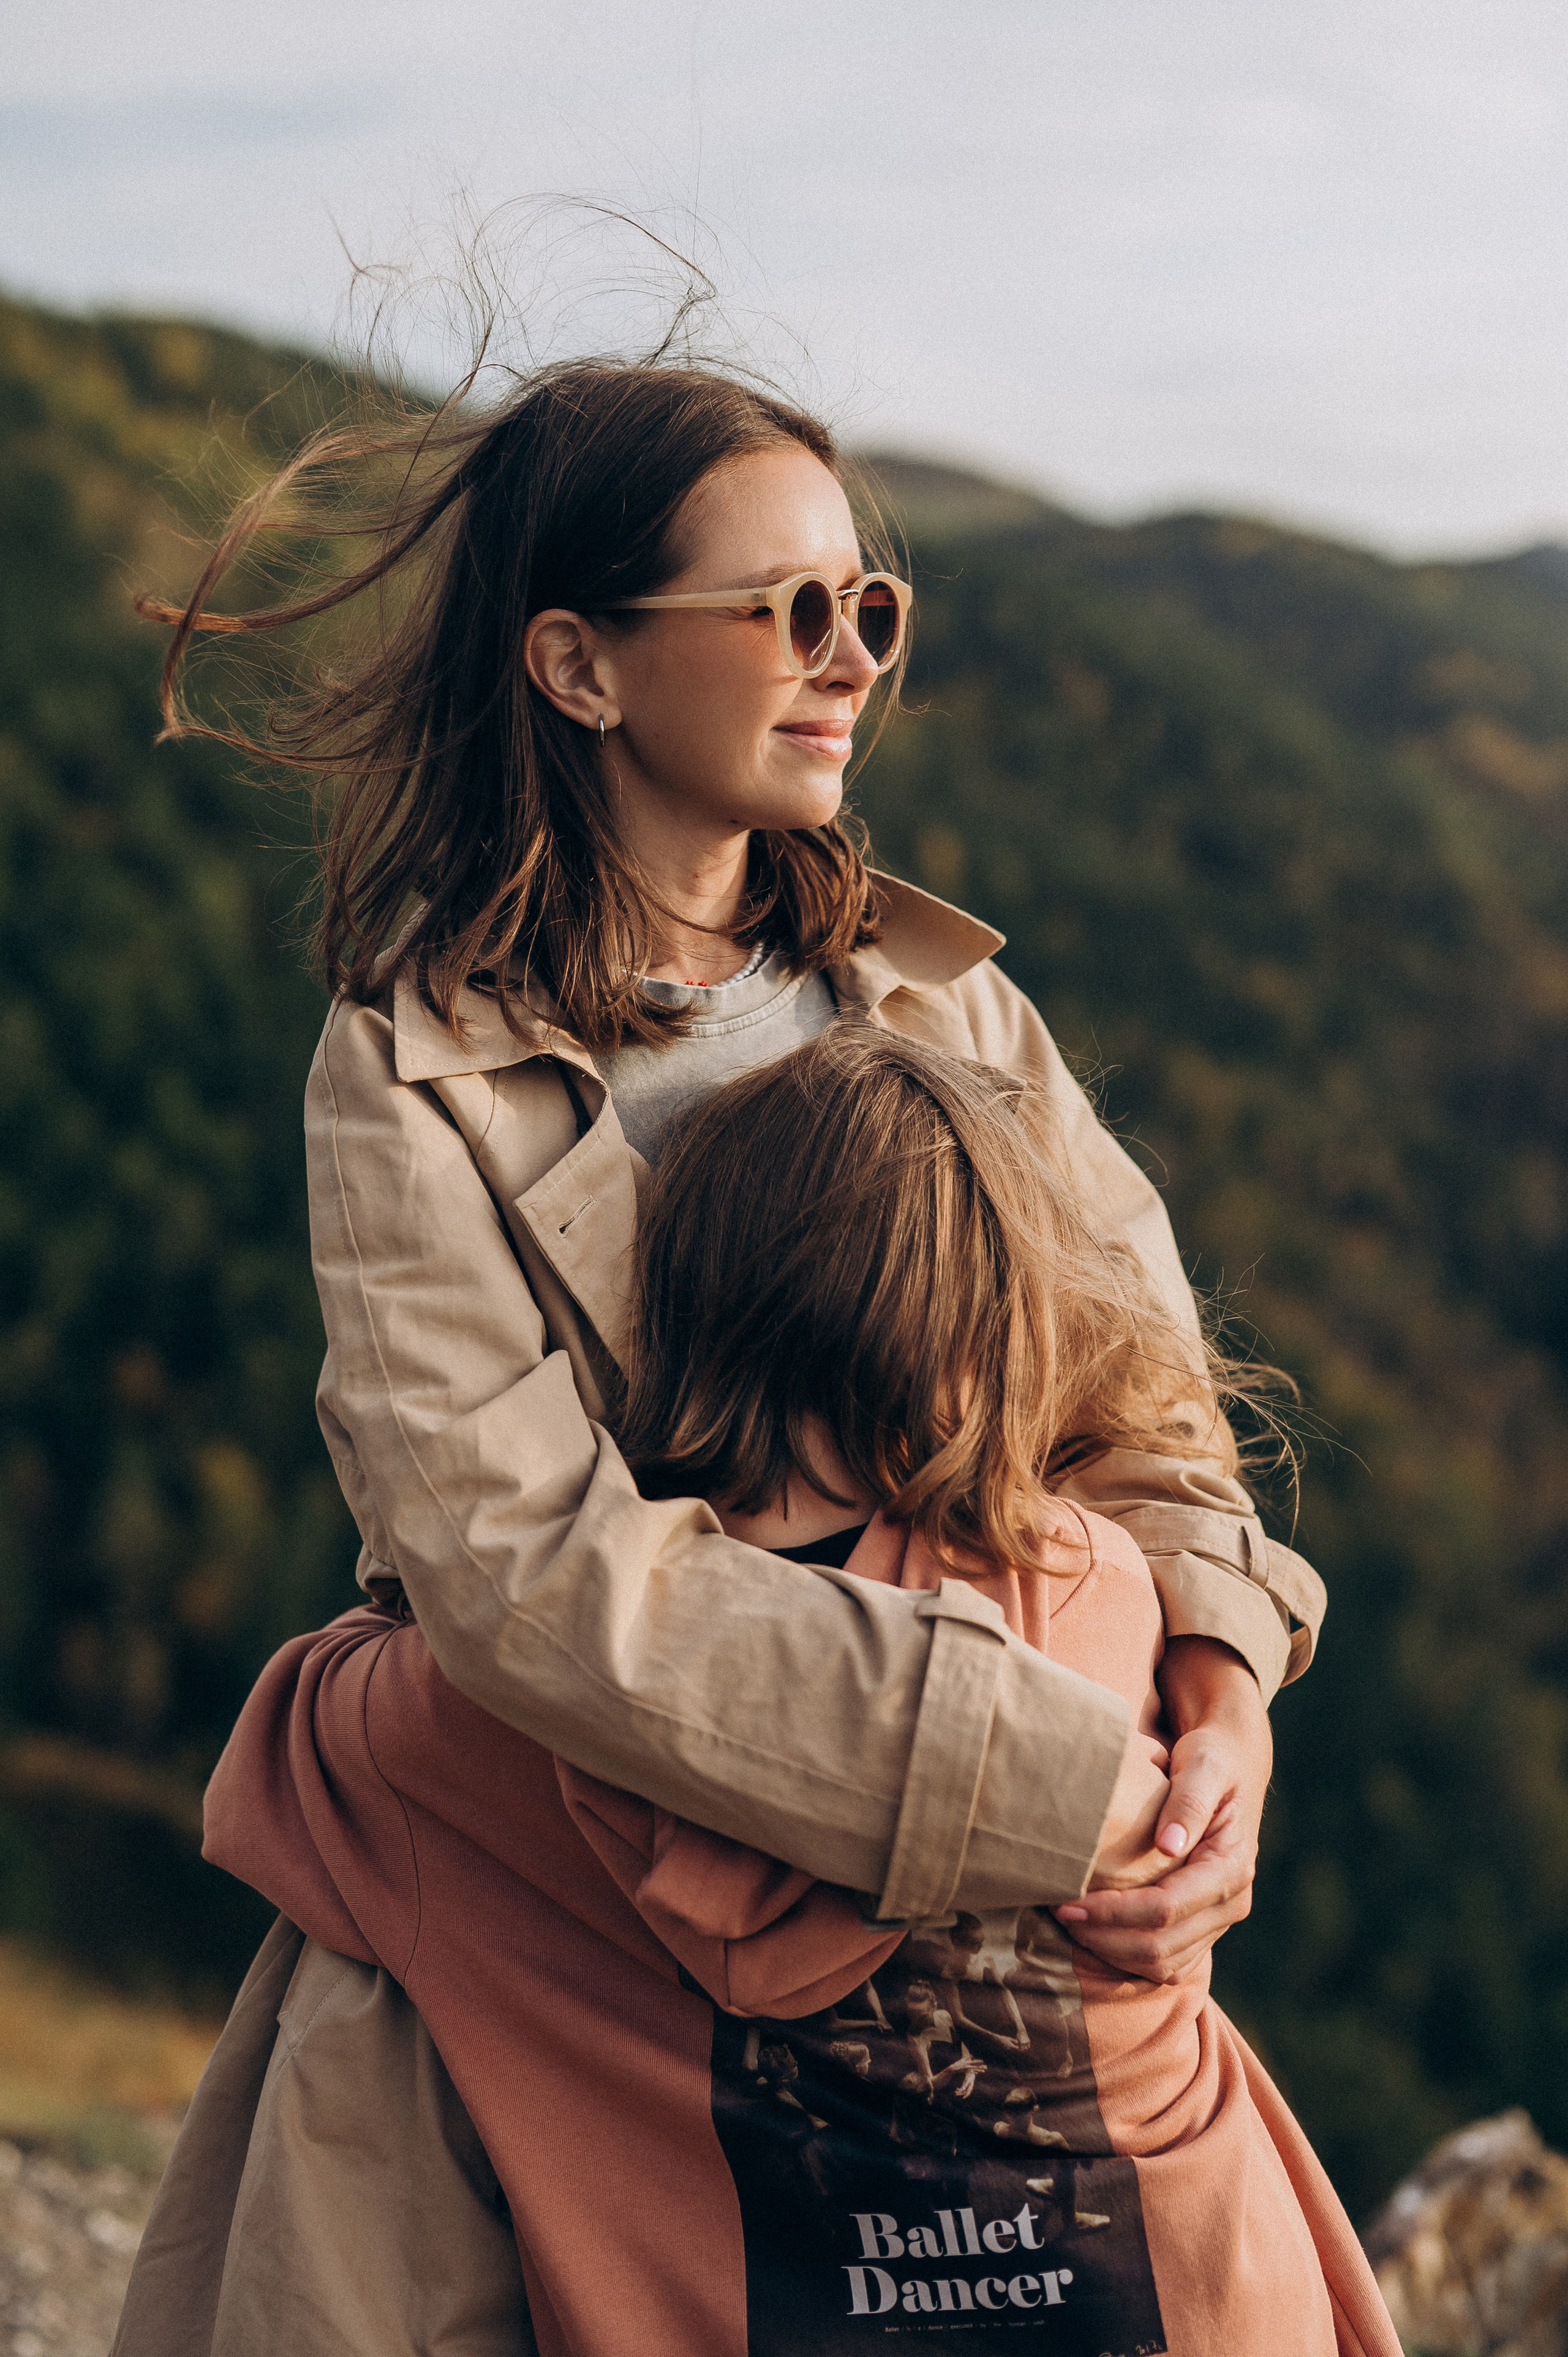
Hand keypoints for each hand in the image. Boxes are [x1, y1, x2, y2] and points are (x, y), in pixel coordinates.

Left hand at [1054, 1636, 1271, 1983]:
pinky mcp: (1202, 1931)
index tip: (1069, 1899)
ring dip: (1111, 1951)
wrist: (1227, 1775)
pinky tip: (1092, 1931)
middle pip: (1161, 1946)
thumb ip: (1190, 1799)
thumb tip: (1169, 1844)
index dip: (1114, 1911)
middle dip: (1104, 1936)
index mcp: (1232, 1868)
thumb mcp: (1205, 1764)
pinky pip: (1164, 1964)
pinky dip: (1125, 1957)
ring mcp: (1218, 1923)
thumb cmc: (1209, 1761)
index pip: (1166, 1908)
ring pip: (1161, 1964)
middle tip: (1058, 1911)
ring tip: (1069, 1921)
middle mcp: (1232, 1904)